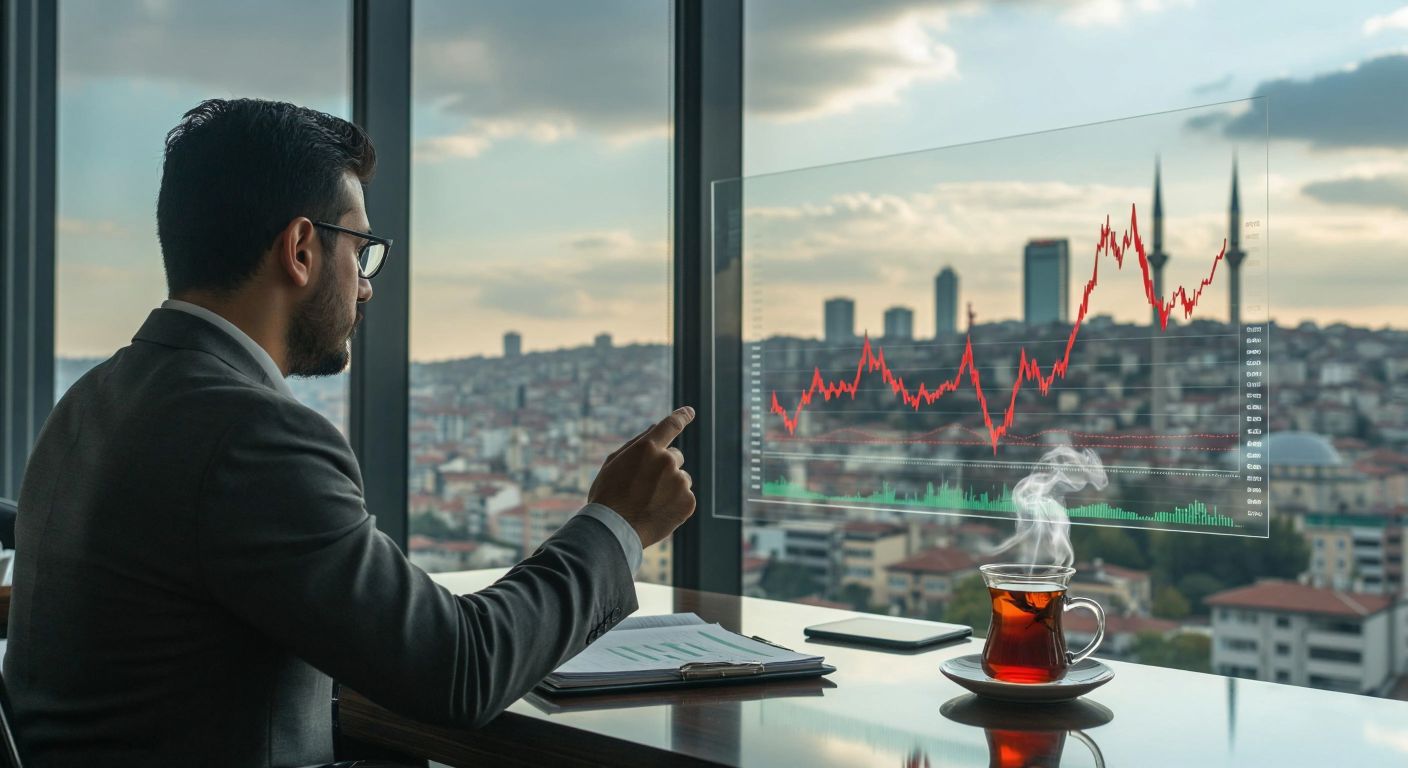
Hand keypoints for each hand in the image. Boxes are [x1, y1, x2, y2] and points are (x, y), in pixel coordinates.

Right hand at [588, 407, 696, 547]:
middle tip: (645, 486)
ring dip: (671, 486)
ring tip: (649, 502)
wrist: (613, 529)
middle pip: (675, 457)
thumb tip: (655, 426)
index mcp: (647, 447)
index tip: (689, 411)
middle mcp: (667, 461)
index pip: (670, 425)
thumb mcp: (614, 463)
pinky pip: (686, 498)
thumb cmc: (608, 495)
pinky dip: (676, 504)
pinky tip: (658, 512)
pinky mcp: (688, 502)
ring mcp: (679, 482)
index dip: (681, 416)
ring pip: (682, 479)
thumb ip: (637, 443)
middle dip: (665, 467)